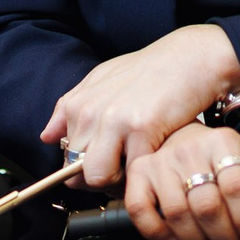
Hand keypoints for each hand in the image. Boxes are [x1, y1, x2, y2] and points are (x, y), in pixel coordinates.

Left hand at [42, 25, 239, 187]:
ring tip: (137, 166)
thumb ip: (71, 108)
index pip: (65, 156)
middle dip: (101, 177)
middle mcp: (90, 111)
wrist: (192, 58)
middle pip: (77, 171)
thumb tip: (47, 136)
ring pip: (97, 177)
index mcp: (78, 103)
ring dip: (117, 181)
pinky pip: (131, 172)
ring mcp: (115, 120)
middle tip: (126, 168)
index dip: (85, 169)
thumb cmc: (152, 70)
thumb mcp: (104, 79)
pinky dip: (142, 174)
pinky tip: (154, 159)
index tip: (106, 165)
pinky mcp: (142, 129)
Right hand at [122, 124, 239, 239]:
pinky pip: (141, 210)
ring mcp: (161, 161)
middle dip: (226, 238)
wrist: (180, 134)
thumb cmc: (220, 155)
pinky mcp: (139, 173)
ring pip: (178, 214)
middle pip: (208, 206)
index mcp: (224, 141)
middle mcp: (191, 148)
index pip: (238, 186)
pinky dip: (158, 233)